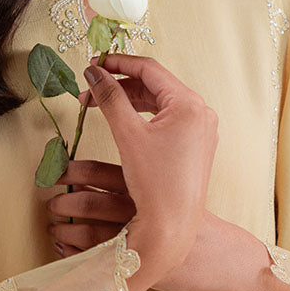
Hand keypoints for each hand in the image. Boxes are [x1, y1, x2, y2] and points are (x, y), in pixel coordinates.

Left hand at [45, 160, 257, 290]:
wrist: (220, 255)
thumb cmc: (191, 222)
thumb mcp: (167, 191)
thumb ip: (137, 181)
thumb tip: (94, 180)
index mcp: (145, 184)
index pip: (99, 172)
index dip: (72, 172)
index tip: (55, 173)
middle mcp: (138, 208)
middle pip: (88, 202)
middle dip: (63, 202)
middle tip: (51, 202)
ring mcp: (136, 238)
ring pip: (87, 231)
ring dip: (63, 229)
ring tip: (54, 227)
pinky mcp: (136, 264)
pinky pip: (93, 258)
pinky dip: (73, 252)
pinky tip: (65, 248)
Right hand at [49, 51, 219, 281]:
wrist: (172, 227)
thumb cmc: (154, 182)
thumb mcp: (127, 134)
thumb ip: (109, 96)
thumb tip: (93, 71)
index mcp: (189, 104)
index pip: (150, 69)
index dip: (118, 63)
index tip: (92, 64)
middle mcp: (201, 112)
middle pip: (155, 84)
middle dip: (120, 85)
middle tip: (89, 89)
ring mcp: (201, 130)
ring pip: (160, 102)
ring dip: (129, 100)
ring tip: (98, 105)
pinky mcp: (196, 146)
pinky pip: (167, 119)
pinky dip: (143, 116)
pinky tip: (122, 120)